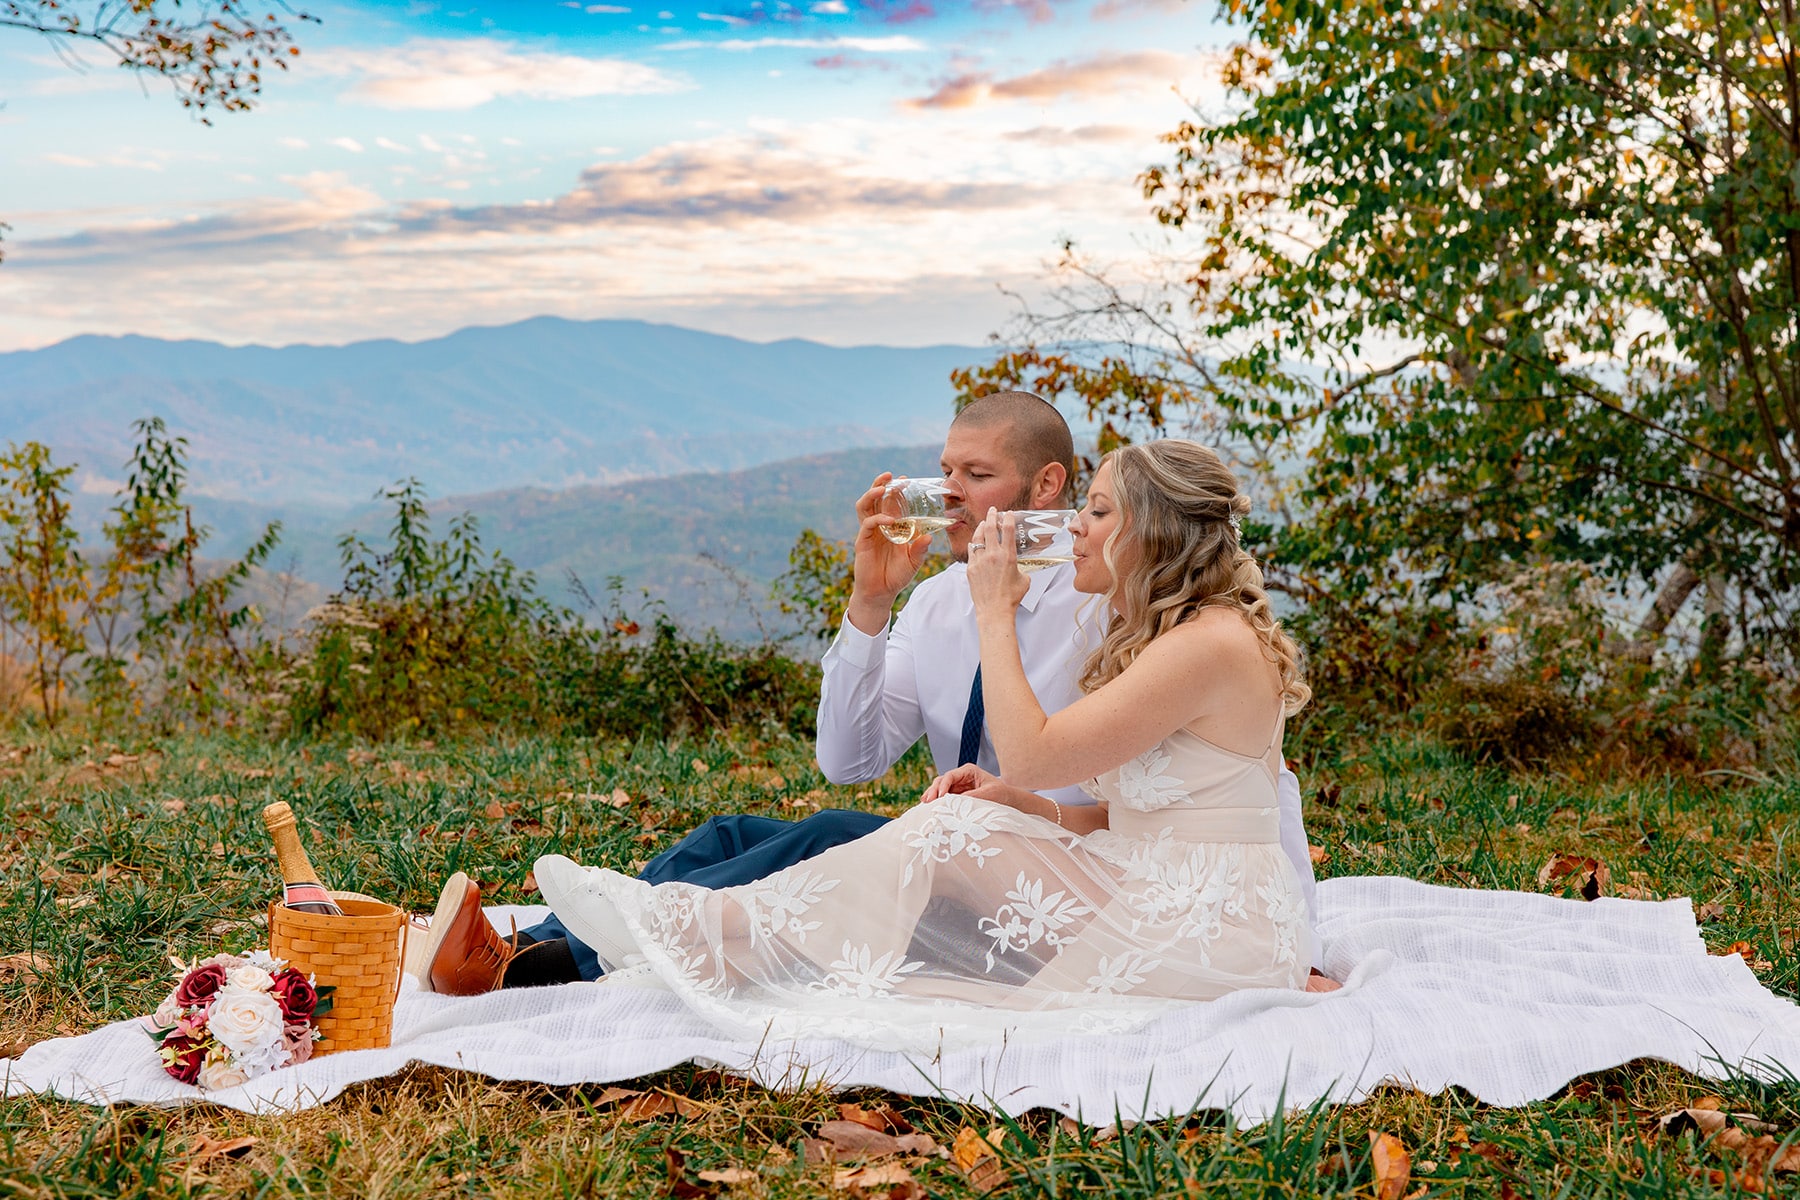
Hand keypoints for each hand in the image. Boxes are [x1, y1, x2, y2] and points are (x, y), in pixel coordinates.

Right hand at [845, 473, 933, 633]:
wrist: (881, 592)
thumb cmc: (897, 575)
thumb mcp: (914, 561)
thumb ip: (920, 548)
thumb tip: (929, 536)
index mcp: (891, 525)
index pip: (891, 502)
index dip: (896, 489)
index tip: (906, 479)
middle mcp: (879, 525)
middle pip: (876, 498)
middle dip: (882, 484)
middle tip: (892, 476)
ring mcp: (869, 532)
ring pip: (865, 505)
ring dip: (873, 494)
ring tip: (883, 488)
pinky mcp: (863, 541)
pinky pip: (867, 524)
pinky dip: (878, 518)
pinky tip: (890, 520)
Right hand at [921, 763, 1000, 801]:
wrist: (1008, 800)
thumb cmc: (1001, 793)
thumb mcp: (989, 793)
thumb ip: (973, 796)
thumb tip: (956, 801)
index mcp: (968, 771)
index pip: (950, 776)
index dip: (943, 786)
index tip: (940, 797)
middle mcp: (961, 777)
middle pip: (942, 781)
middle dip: (933, 790)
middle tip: (927, 801)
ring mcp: (958, 786)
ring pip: (940, 789)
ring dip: (932, 796)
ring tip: (924, 804)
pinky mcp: (957, 795)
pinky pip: (944, 798)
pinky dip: (937, 802)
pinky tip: (930, 807)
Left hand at [964, 507, 1027, 617]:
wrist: (995, 610)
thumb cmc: (1012, 597)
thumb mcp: (1024, 579)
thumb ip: (1020, 568)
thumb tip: (1017, 566)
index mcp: (1008, 556)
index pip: (1008, 530)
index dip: (1008, 518)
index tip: (1008, 513)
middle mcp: (993, 555)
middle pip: (991, 528)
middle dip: (991, 516)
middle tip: (992, 510)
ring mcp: (980, 561)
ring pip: (978, 538)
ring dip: (981, 528)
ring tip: (983, 523)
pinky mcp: (971, 568)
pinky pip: (971, 551)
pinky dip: (974, 544)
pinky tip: (975, 542)